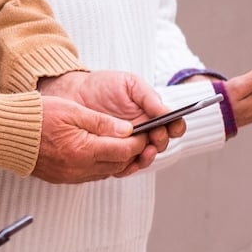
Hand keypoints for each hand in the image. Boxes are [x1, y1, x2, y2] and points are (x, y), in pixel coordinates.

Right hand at [32, 94, 148, 182]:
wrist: (6, 133)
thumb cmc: (36, 118)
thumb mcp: (73, 111)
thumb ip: (102, 122)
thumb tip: (127, 130)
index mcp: (83, 150)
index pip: (123, 151)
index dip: (137, 142)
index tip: (142, 133)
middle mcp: (78, 168)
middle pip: (117, 165)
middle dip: (129, 153)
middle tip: (134, 139)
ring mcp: (69, 176)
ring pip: (105, 173)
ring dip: (114, 161)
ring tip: (116, 145)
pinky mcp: (61, 179)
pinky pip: (89, 176)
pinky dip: (98, 166)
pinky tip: (96, 153)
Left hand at [40, 70, 181, 159]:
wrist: (75, 93)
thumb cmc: (104, 85)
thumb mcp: (129, 84)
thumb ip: (148, 96)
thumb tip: (166, 111)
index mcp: (152, 115)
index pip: (173, 125)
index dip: (176, 127)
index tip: (172, 125)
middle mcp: (143, 132)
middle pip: (160, 144)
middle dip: (160, 142)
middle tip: (154, 137)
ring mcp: (127, 144)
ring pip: (144, 158)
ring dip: (147, 157)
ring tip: (143, 152)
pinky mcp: (110, 153)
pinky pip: (122, 166)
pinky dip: (127, 168)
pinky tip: (126, 164)